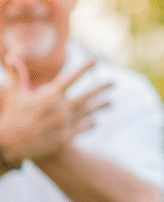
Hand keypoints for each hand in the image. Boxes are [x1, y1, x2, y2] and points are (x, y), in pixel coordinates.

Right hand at [0, 48, 111, 164]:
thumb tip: (12, 57)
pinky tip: (96, 121)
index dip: (84, 68)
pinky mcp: (66, 137)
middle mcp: (62, 108)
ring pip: (88, 112)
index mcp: (50, 96)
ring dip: (100, 106)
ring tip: (111, 102)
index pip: (71, 77)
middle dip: (101, 87)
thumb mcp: (14, 95)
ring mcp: (66, 123)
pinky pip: (82, 128)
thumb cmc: (11, 117)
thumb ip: (18, 76)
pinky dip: (90, 124)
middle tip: (114, 82)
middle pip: (87, 95)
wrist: (11, 145)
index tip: (95, 60)